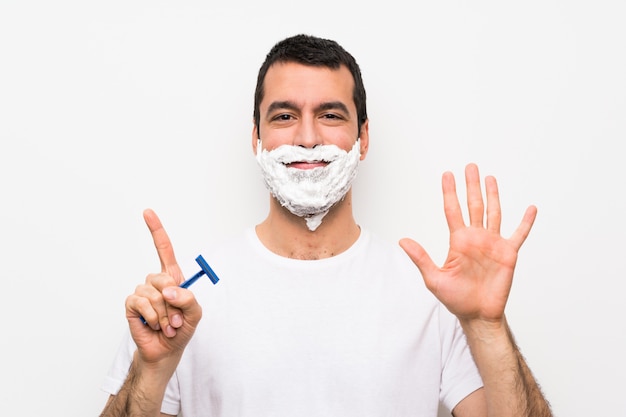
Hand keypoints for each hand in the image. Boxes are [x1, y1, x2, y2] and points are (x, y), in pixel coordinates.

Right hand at [125, 209, 201, 365]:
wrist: (166, 350)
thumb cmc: (181, 329)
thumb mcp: (195, 314)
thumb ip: (189, 299)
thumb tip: (169, 290)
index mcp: (172, 278)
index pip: (164, 249)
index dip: (156, 230)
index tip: (147, 212)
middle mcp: (156, 282)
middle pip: (163, 277)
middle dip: (173, 302)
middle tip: (176, 319)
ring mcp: (142, 292)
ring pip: (153, 293)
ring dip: (163, 313)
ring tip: (166, 325)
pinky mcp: (131, 305)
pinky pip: (140, 302)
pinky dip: (151, 316)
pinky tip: (153, 325)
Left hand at [399, 163, 536, 325]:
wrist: (477, 314)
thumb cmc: (456, 298)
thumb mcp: (434, 278)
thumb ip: (420, 258)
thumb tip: (402, 241)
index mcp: (458, 241)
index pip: (452, 210)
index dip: (450, 192)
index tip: (447, 174)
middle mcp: (476, 238)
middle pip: (474, 205)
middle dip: (471, 186)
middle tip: (470, 167)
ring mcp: (493, 244)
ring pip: (494, 213)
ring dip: (493, 195)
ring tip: (490, 178)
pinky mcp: (508, 254)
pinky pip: (519, 235)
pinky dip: (525, 222)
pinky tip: (530, 209)